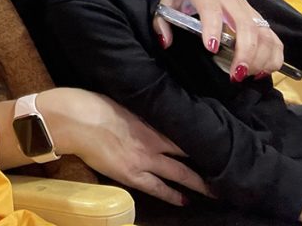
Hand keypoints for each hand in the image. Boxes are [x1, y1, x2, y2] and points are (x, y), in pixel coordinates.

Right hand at [44, 88, 209, 204]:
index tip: (219, 140)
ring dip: (198, 183)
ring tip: (216, 191)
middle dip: (208, 163)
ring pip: (180, 174)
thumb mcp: (123, 102)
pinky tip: (184, 200)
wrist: (73, 120)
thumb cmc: (92, 104)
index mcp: (151, 121)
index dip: (203, 138)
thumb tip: (154, 113)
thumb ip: (142, 112)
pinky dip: (173, 195)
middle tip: (228, 169)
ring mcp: (144, 161)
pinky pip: (157, 188)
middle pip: (189, 155)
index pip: (186, 132)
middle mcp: (154, 142)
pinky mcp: (131, 175)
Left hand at [155, 0, 283, 78]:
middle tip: (235, 74)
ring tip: (245, 75)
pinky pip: (273, 38)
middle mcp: (231, 1)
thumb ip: (161, 21)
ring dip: (261, 57)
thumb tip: (165, 43)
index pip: (211, 10)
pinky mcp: (257, 18)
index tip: (211, 48)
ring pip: (264, 33)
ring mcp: (247, 9)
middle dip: (245, 52)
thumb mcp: (166, 0)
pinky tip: (261, 71)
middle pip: (246, 26)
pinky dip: (273, 56)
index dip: (213, 28)